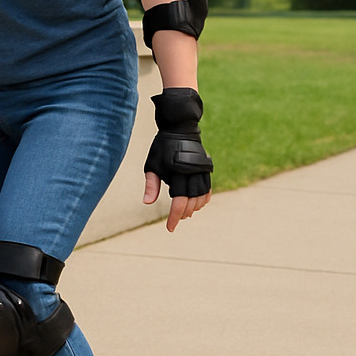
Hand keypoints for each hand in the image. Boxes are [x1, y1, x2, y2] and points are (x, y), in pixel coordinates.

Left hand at [142, 87, 213, 231]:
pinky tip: (196, 204)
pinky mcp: (207, 168)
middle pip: (192, 201)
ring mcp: (202, 170)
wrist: (180, 128)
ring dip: (194, 208)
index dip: (174, 215)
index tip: (170, 227)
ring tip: (185, 213)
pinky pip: (208, 189)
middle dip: (183, 213)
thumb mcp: (152, 163)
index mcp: (177, 170)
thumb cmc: (162, 147)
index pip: (179, 200)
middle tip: (175, 218)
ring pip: (202, 197)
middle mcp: (192, 171)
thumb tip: (147, 203)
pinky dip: (203, 199)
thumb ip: (151, 184)